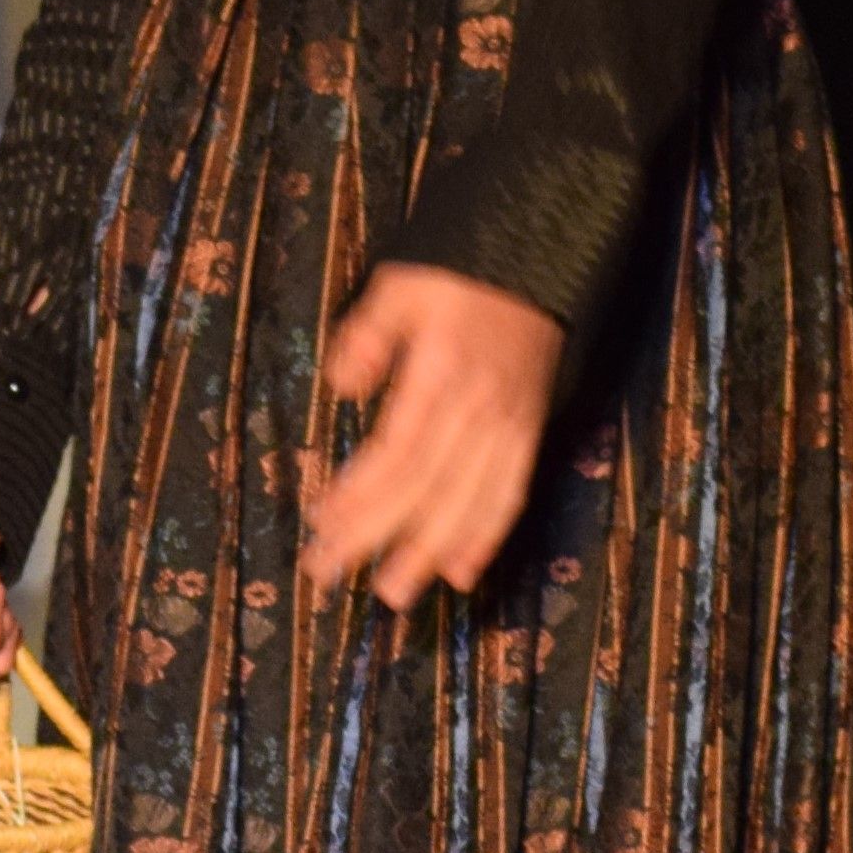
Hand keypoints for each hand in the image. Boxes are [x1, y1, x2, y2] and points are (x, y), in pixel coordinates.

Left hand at [303, 263, 562, 610]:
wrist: (532, 259)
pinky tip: (462, 572)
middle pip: (424, 487)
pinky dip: (488, 536)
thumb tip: (340, 387)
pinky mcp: (528, 433)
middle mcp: (477, 411)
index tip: (320, 523)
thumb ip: (368, 336)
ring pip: (469, 502)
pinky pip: (511, 493)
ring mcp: (508, 426)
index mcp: (441, 376)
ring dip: (430, 553)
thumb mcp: (400, 287)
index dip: (358, 495)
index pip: (395, 452)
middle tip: (330, 572)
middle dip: (376, 535)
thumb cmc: (454, 276)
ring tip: (394, 593)